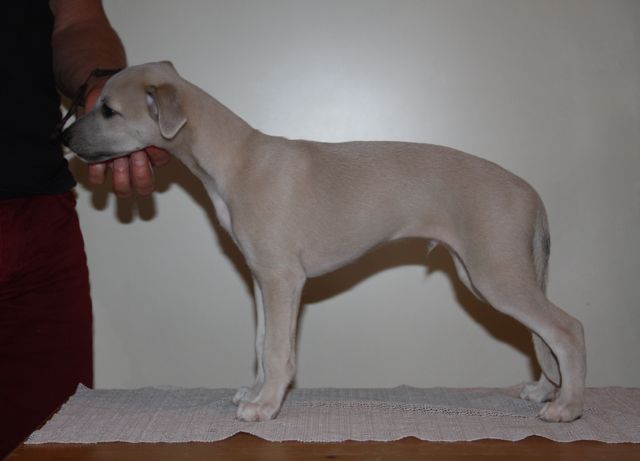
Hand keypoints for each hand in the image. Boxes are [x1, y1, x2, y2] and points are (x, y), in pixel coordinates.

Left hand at [83, 81, 170, 197]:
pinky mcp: (98, 163)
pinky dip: (96, 170)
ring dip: (120, 176)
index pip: (160, 164)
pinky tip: (96, 157)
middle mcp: (139, 162)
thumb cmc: (131, 97)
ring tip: (116, 159)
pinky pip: (97, 178)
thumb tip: (170, 117)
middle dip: (139, 173)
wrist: (105, 93)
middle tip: (135, 155)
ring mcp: (119, 165)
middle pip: (145, 187)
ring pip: (123, 188)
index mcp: (155, 149)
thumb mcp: (151, 97)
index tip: (148, 143)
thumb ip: (164, 107)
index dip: (155, 157)